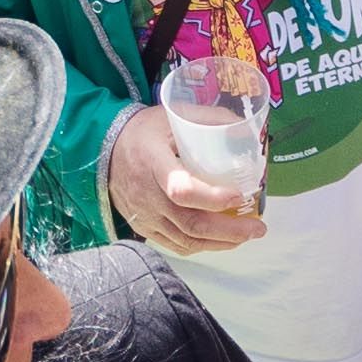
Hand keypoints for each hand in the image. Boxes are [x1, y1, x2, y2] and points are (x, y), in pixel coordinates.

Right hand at [106, 108, 265, 253]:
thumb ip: (208, 118)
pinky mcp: (145, 228)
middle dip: (230, 230)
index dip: (211, 198)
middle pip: (190, 222)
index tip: (238, 196)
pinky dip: (203, 247)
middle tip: (258, 228)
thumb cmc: (143, 131)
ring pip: (186, 239)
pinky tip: (221, 241)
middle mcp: (148, 195)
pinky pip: (176, 245)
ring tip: (247, 235)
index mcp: (154, 162)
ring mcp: (145, 216)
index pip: (181, 189)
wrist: (103, 150)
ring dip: (221, 242)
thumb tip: (244, 127)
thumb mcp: (172, 115)